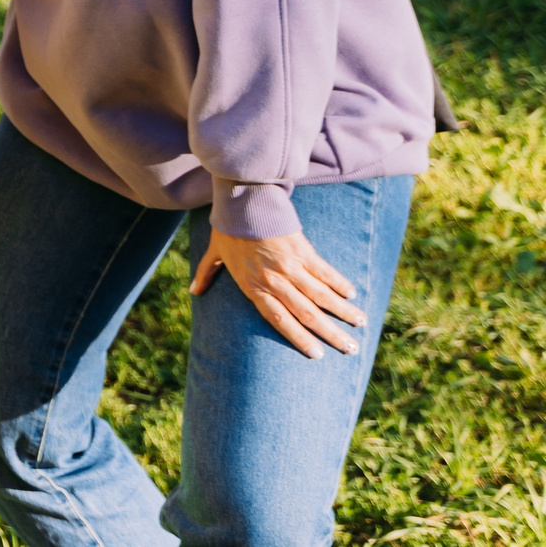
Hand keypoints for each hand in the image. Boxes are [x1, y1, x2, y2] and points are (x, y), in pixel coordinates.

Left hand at [191, 228, 367, 357]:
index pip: (280, 320)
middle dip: (331, 334)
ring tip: (361, 325)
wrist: (242, 200)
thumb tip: (193, 292)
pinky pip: (325, 272)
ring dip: (343, 312)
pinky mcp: (303, 251)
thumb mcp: (214, 253)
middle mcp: (274, 282)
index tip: (318, 355)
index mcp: (253, 287)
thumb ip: (206, 274)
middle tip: (351, 349)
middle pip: (307, 314)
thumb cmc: (227, 228)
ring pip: (321, 296)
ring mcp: (290, 267)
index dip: (299, 339)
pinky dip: (339, 284)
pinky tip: (352, 295)